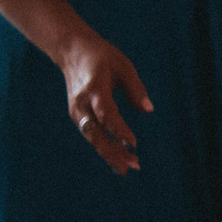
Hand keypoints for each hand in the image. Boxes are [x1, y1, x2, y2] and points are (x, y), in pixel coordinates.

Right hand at [60, 35, 151, 174]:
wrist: (72, 52)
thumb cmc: (103, 57)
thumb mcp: (123, 66)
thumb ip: (135, 89)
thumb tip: (148, 110)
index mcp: (94, 87)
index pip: (106, 112)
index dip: (118, 129)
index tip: (133, 143)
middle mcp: (82, 102)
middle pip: (95, 132)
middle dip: (112, 150)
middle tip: (132, 166)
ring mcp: (77, 110)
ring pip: (92, 137)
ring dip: (109, 153)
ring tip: (128, 168)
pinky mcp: (77, 115)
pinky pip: (91, 134)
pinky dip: (103, 146)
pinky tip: (118, 157)